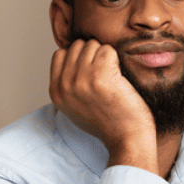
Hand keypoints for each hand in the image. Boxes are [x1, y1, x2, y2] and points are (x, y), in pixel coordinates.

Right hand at [49, 39, 156, 171]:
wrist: (127, 138)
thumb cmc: (108, 123)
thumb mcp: (76, 106)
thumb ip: (69, 85)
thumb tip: (73, 60)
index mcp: (56, 91)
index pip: (60, 53)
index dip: (79, 56)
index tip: (93, 68)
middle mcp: (65, 84)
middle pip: (77, 46)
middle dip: (94, 54)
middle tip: (107, 73)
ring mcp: (82, 79)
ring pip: (93, 45)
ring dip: (106, 55)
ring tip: (114, 76)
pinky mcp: (101, 76)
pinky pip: (108, 50)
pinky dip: (117, 59)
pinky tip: (120, 77)